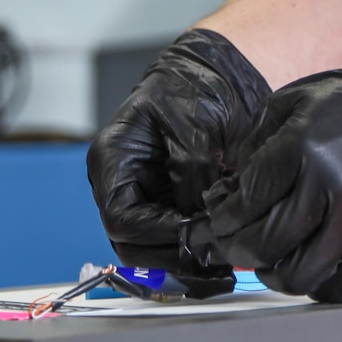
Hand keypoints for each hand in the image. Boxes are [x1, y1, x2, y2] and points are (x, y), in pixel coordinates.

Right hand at [86, 29, 270, 297]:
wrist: (220, 73)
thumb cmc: (198, 84)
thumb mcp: (197, 126)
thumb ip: (195, 175)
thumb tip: (202, 221)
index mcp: (113, 158)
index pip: (120, 218)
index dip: (156, 235)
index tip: (194, 236)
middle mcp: (122, 183)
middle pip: (132, 244)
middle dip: (173, 257)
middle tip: (213, 263)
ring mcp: (146, 196)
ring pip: (154, 250)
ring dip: (187, 260)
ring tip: (225, 268)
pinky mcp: (171, 203)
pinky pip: (176, 239)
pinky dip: (198, 250)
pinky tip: (227, 254)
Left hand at [204, 57, 341, 303]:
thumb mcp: (293, 100)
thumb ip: (255, 142)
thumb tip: (228, 188)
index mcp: (302, 147)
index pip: (245, 203)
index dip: (221, 220)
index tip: (216, 222)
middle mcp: (330, 183)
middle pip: (265, 243)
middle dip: (236, 250)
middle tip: (230, 246)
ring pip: (301, 272)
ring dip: (273, 276)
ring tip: (267, 263)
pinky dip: (320, 288)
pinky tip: (308, 272)